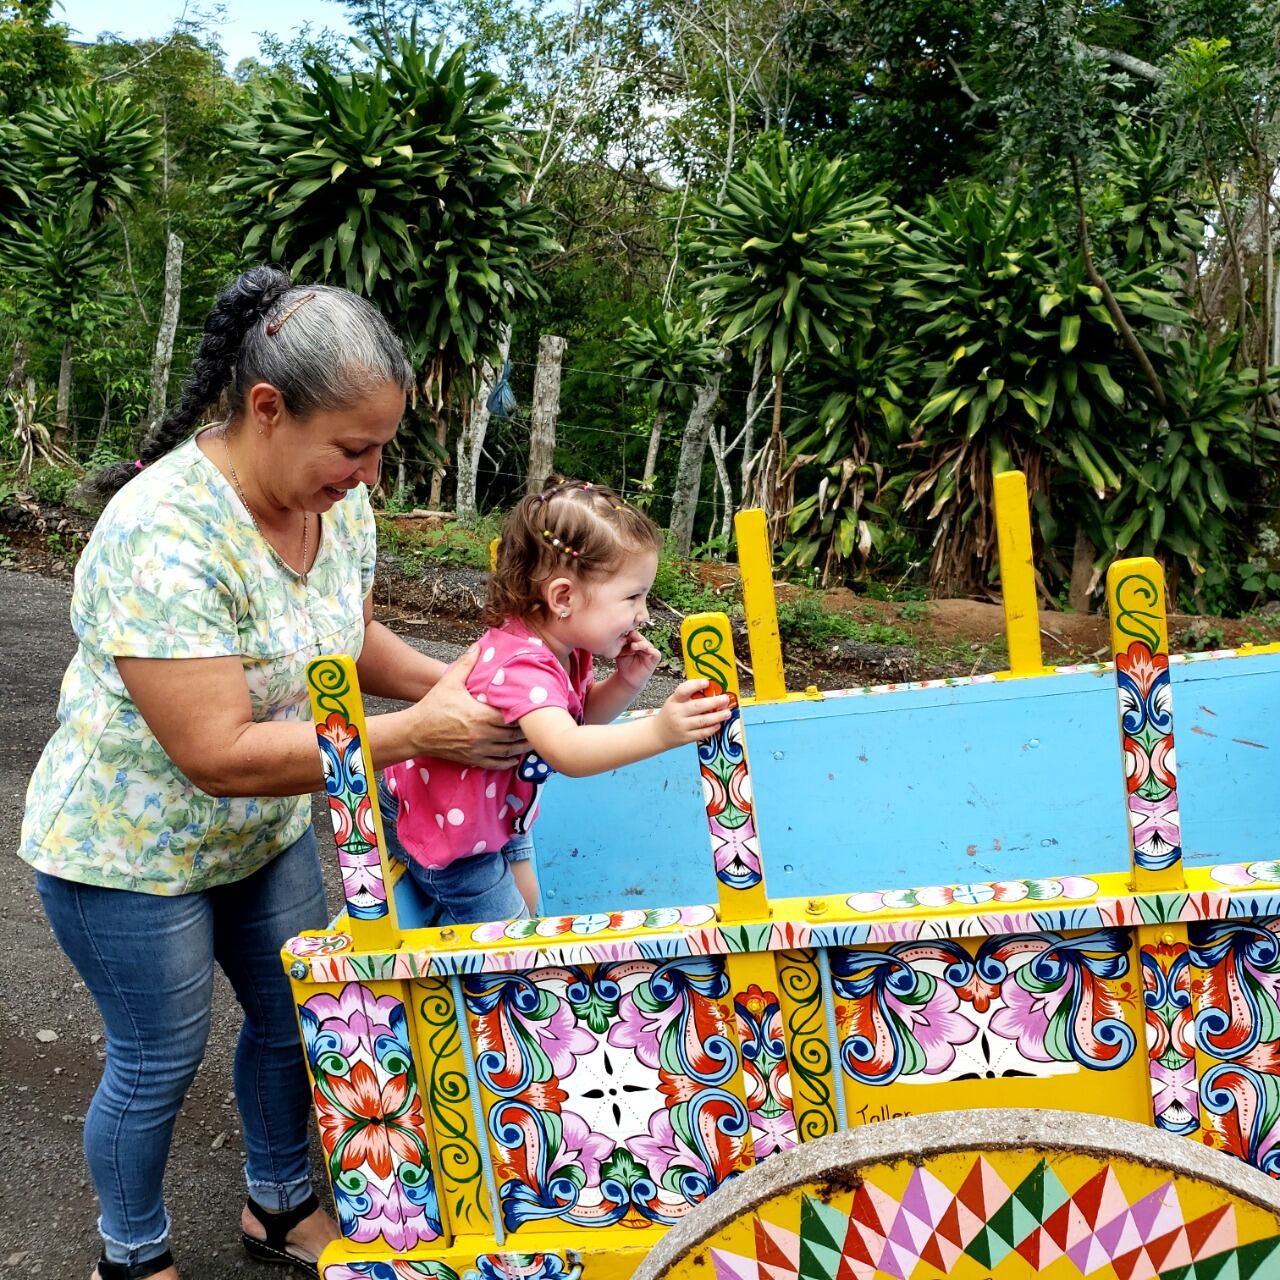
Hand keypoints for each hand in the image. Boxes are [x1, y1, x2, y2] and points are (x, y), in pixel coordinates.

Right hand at [410, 645, 528, 768]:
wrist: (415, 732)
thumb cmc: (433, 706)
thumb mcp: (449, 682)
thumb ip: (466, 664)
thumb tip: (478, 646)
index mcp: (480, 715)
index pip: (512, 715)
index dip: (525, 712)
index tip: (535, 707)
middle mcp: (483, 735)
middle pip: (514, 734)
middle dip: (528, 730)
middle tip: (540, 723)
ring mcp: (478, 749)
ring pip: (509, 751)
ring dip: (523, 746)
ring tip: (534, 740)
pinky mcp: (472, 760)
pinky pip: (496, 764)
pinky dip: (509, 762)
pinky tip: (515, 757)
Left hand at [615, 629, 660, 690]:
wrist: (627, 678)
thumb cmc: (623, 664)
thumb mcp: (620, 652)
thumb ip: (621, 644)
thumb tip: (621, 635)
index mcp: (635, 641)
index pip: (633, 633)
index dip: (628, 633)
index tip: (621, 634)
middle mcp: (643, 644)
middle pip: (639, 637)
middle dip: (633, 637)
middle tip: (628, 637)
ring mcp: (649, 651)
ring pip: (646, 644)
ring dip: (640, 644)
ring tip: (633, 646)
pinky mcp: (655, 658)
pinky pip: (656, 653)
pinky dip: (652, 651)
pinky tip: (646, 650)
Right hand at [655, 678, 731, 748]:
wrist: (658, 733)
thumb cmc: (670, 714)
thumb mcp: (674, 701)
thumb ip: (689, 696)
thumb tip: (711, 689)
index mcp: (674, 701)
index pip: (683, 690)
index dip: (695, 685)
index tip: (706, 682)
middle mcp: (677, 713)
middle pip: (698, 706)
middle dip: (714, 702)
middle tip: (725, 699)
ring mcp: (681, 726)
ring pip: (702, 721)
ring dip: (717, 716)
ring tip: (727, 713)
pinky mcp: (686, 738)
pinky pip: (702, 733)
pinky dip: (712, 729)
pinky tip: (718, 724)